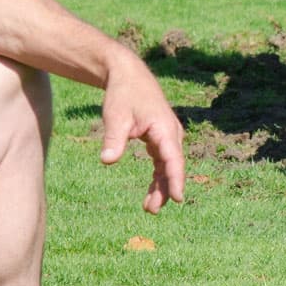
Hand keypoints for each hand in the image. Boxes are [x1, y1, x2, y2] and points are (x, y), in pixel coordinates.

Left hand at [99, 49, 183, 214]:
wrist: (128, 75)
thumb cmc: (123, 95)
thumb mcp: (116, 117)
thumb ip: (114, 140)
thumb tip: (107, 161)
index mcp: (165, 130)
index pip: (174, 160)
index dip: (176, 180)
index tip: (178, 198)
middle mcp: (172, 134)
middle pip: (172, 166)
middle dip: (165, 189)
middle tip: (152, 210)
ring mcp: (167, 136)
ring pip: (168, 165)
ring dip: (161, 185)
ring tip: (149, 207)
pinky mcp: (160, 137)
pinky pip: (163, 160)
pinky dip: (158, 175)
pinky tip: (152, 189)